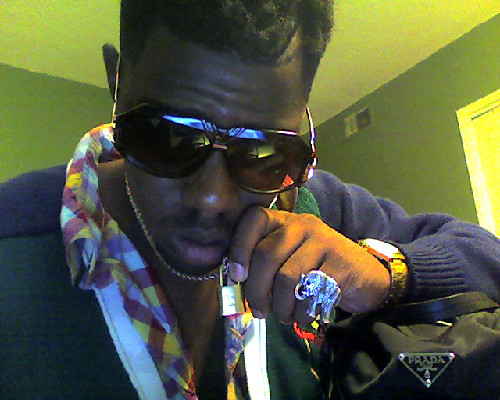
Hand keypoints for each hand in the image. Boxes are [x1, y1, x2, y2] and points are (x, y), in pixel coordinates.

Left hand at [228, 206, 390, 323]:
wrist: (364, 276)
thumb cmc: (316, 268)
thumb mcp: (288, 258)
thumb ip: (262, 263)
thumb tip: (232, 281)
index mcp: (284, 220)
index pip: (254, 219)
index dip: (239, 247)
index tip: (236, 276)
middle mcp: (302, 224)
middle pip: (266, 254)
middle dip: (256, 289)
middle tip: (258, 311)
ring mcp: (324, 241)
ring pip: (286, 277)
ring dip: (280, 306)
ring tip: (284, 316)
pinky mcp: (340, 264)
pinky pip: (310, 293)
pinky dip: (301, 312)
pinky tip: (303, 316)